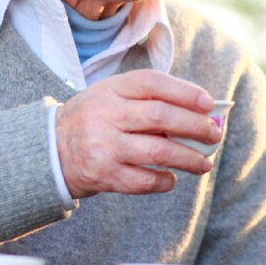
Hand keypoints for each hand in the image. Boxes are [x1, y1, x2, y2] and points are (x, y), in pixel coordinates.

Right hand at [54, 70, 220, 197]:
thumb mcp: (111, 97)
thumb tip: (199, 114)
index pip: (153, 83)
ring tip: (204, 163)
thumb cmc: (94, 119)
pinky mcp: (104, 175)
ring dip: (189, 158)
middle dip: (195, 126)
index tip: (208, 103)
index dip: (185, 92)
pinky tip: (172, 178)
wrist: (50, 151)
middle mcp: (106, 116)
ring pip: (159, 152)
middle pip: (161, 117)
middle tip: (215, 134)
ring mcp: (104, 146)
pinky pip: (145, 180)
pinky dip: (165, 180)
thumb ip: (148, 100)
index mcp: (110, 90)